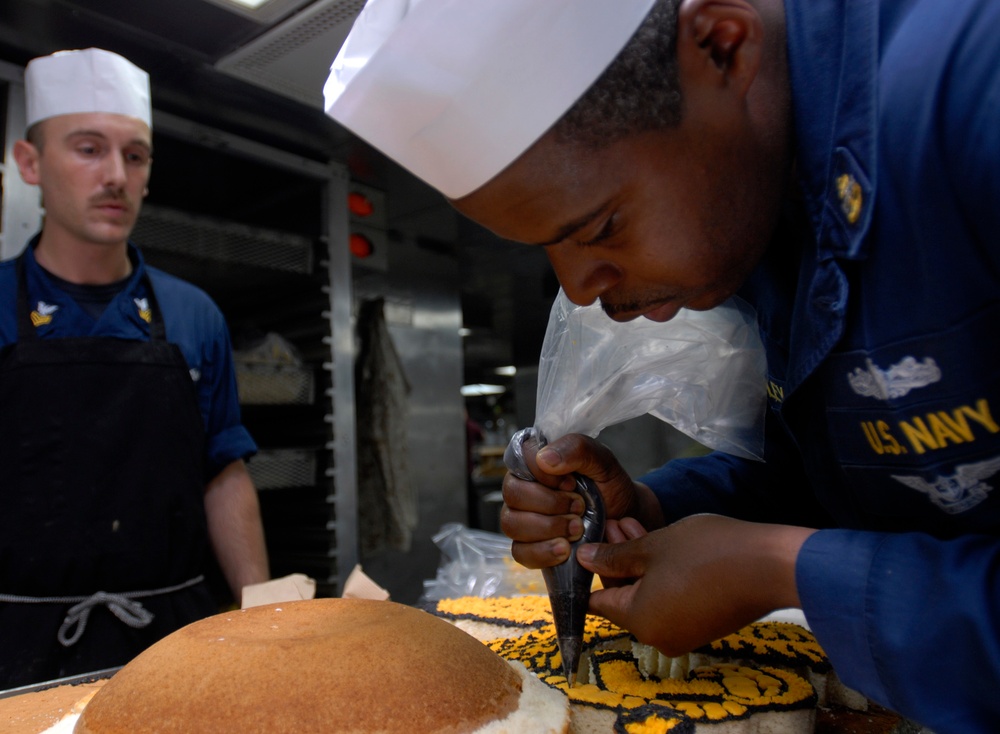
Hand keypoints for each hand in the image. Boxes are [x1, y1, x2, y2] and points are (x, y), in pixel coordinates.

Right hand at [500, 433, 663, 568]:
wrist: (623, 521)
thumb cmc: (609, 488)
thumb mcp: (602, 462)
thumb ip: (577, 449)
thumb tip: (544, 459)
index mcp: (536, 461)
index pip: (519, 458)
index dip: (544, 473)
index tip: (572, 483)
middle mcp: (523, 488)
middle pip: (513, 494)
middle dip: (550, 503)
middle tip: (580, 507)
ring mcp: (521, 519)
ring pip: (512, 524)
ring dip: (548, 527)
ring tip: (577, 528)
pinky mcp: (527, 547)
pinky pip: (520, 552)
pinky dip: (543, 552)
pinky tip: (565, 549)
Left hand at [576, 514, 815, 655]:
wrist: (771, 566)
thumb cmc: (707, 553)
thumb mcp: (652, 547)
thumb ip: (614, 556)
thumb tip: (584, 559)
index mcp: (640, 622)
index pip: (597, 601)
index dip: (589, 571)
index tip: (587, 544)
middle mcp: (659, 636)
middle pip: (624, 598)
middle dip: (617, 559)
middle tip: (613, 523)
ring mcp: (684, 633)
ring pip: (648, 594)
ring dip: (640, 562)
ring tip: (632, 523)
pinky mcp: (704, 624)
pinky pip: (671, 600)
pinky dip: (662, 574)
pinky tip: (661, 542)